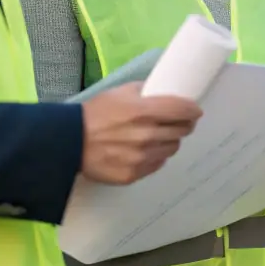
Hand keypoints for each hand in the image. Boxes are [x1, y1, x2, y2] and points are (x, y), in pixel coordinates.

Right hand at [79, 83, 202, 184]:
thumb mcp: (119, 92)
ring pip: (171, 149)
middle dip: (183, 125)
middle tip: (178, 123)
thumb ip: (143, 91)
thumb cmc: (94, 113)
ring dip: (170, 141)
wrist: (69, 142)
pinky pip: (156, 164)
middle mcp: (148, 135)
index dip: (193, 110)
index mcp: (145, 111)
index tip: (194, 110)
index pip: (184, 111)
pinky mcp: (133, 175)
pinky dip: (155, 156)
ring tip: (160, 137)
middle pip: (182, 131)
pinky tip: (146, 151)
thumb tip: (160, 91)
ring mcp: (142, 158)